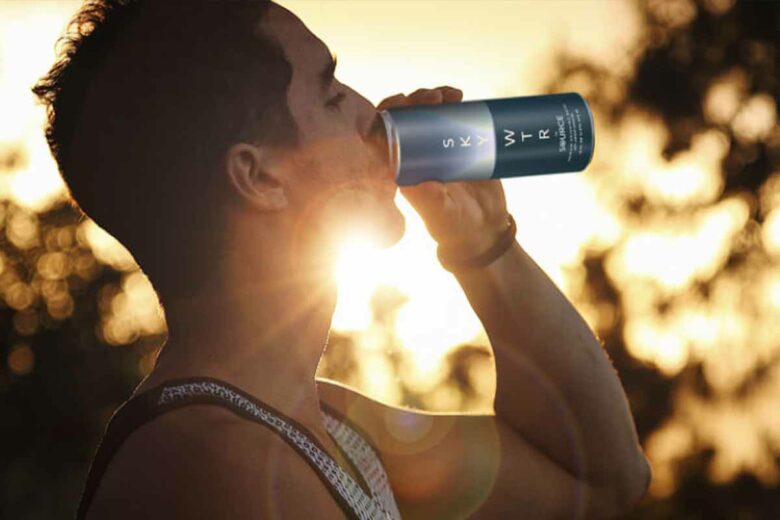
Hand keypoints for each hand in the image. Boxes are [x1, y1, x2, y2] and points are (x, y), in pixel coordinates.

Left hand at [377, 87, 508, 257]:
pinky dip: (451, 101)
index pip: (383, 135)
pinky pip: (449, 115)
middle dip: (414, 100)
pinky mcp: (456, 141)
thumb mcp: (442, 215)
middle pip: (404, 118)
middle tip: (433, 96)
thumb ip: (430, 201)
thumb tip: (418, 182)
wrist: (484, 227)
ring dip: (433, 97)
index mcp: (400, 169)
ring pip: (426, 112)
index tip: (403, 103)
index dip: (388, 115)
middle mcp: (414, 155)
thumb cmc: (456, 227)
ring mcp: (434, 146)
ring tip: (451, 95)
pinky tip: (459, 95)